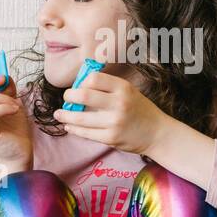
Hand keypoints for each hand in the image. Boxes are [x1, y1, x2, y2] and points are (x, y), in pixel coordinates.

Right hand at [0, 73, 32, 172]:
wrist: (19, 153)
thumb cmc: (14, 131)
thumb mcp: (10, 104)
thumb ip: (6, 91)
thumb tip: (5, 77)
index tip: (0, 78)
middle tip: (2, 81)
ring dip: (4, 98)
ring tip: (14, 105)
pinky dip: (6, 107)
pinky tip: (14, 110)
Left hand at [52, 71, 168, 153]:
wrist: (157, 133)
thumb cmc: (139, 110)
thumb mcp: (129, 92)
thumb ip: (108, 88)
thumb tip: (79, 86)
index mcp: (123, 88)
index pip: (94, 78)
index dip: (82, 82)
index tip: (79, 87)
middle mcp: (119, 103)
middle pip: (83, 95)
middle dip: (69, 96)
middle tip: (66, 98)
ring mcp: (114, 122)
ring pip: (80, 118)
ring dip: (65, 115)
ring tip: (58, 114)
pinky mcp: (110, 138)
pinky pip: (85, 133)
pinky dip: (74, 129)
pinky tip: (69, 126)